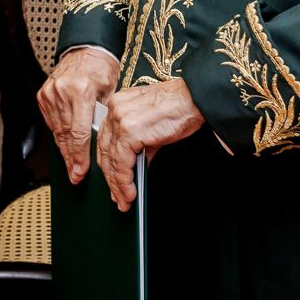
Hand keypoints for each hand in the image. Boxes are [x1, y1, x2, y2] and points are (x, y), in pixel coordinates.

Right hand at [39, 48, 120, 183]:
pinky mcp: (43, 94)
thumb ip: (101, 118)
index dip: (79, 156)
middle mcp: (62, 92)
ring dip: (64, 149)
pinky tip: (64, 145)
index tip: (80, 171)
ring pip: (56, 130)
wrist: (87, 49)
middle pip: (65, 135)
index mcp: (81, 91)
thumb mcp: (109, 93)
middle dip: (71, 158)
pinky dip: (58, 133)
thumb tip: (98, 144)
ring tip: (71, 165)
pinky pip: (51, 121)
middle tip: (75, 176)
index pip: (78, 133)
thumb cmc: (101, 69)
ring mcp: (50, 92)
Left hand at [96, 77, 205, 211]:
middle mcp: (114, 110)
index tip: (112, 181)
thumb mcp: (150, 125)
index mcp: (117, 105)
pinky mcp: (130, 131)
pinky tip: (130, 192)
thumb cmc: (177, 108)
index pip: (106, 140)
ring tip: (124, 201)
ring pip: (112, 160)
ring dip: (118, 185)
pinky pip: (122, 163)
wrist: (193, 99)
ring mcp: (120, 120)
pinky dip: (125, 181)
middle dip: (111, 178)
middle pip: (105, 151)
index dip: (108, 164)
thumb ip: (138, 144)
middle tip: (117, 197)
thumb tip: (134, 167)